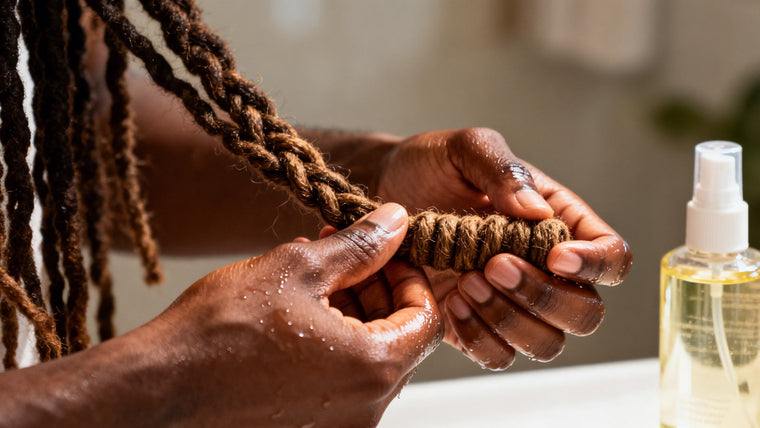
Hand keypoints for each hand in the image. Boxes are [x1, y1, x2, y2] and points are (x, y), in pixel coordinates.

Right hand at [144, 203, 441, 426]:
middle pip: (397, 339)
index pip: (426, 318)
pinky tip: (296, 311)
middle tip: (346, 255)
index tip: (385, 254)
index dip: (411, 277)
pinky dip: (331, 343)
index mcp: (373, 369)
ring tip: (313, 276)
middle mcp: (365, 409)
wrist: (159, 387)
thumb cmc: (220, 331)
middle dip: (377, 290)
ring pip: (366, 359)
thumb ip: (360, 246)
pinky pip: (339, 380)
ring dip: (352, 314)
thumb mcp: (298, 267)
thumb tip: (395, 222)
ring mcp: (338, 425)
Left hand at [376, 128, 631, 368]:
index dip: (596, 265)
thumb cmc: (430, 166)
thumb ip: (502, 169)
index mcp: (559, 223)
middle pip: (585, 313)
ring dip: (511, 321)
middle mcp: (543, 269)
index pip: (612, 257)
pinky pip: (500, 357)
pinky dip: (482, 339)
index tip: (555, 255)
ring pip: (547, 343)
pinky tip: (452, 305)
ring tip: (465, 283)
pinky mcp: (477, 326)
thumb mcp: (465, 148)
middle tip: (492, 265)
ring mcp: (511, 302)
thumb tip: (537, 212)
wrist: (382, 192)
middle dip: (545, 297)